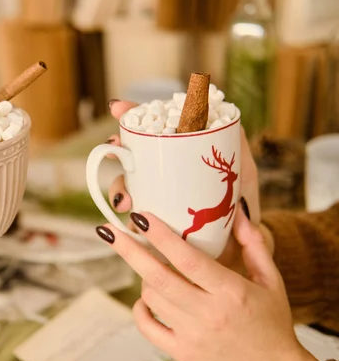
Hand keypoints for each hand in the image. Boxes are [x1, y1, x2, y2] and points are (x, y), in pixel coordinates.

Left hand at [96, 208, 320, 360]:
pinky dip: (139, 309)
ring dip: (142, 276)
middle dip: (129, 250)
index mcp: (231, 292)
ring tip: (148, 264)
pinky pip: (147, 327)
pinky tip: (144, 298)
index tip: (141, 217)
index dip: (161, 236)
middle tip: (108, 230)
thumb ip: (254, 244)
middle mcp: (208, 314)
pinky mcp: (182, 352)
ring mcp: (192, 335)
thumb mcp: (271, 282)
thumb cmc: (272, 325)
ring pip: (151, 298)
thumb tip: (237, 212)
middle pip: (158, 277)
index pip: (188, 259)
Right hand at [105, 100, 262, 273]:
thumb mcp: (243, 174)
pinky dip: (126, 221)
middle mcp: (162, 176)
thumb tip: (231, 119)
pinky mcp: (151, 227)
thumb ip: (238, 148)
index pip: (151, 133)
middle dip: (118, 154)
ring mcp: (154, 200)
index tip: (118, 109)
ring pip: (126, 186)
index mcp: (179, 158)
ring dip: (119, 188)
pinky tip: (130, 223)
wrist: (241, 251)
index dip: (132, 116)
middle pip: (130, 158)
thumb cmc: (241, 208)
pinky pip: (132, 220)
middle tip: (117, 154)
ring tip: (126, 201)